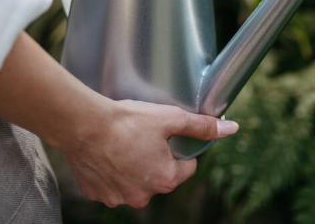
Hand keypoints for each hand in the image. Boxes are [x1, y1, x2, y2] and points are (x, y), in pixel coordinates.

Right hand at [0, 34, 238, 208]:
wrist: (83, 124)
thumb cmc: (127, 121)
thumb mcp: (170, 118)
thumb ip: (201, 126)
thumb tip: (231, 128)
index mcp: (165, 179)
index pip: (186, 167)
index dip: (181, 148)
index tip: (169, 135)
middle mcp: (142, 196)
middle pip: (160, 176)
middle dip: (156, 158)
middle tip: (145, 135)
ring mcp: (117, 196)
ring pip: (134, 181)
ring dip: (133, 166)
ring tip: (124, 142)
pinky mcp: (96, 192)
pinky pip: (110, 183)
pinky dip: (111, 170)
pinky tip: (108, 152)